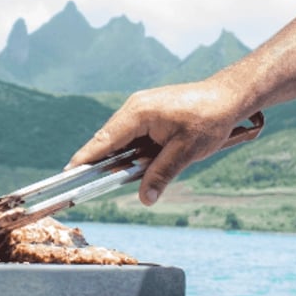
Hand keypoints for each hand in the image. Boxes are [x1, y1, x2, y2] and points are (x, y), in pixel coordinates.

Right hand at [68, 81, 252, 206]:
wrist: (228, 97)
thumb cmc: (209, 119)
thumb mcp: (185, 152)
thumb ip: (161, 174)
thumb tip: (145, 198)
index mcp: (138, 112)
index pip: (104, 140)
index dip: (85, 158)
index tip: (68, 174)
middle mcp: (134, 107)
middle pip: (108, 140)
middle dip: (99, 162)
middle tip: (82, 184)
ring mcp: (142, 109)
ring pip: (120, 138)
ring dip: (119, 158)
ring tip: (109, 179)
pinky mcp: (150, 113)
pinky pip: (132, 135)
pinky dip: (131, 151)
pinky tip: (135, 165)